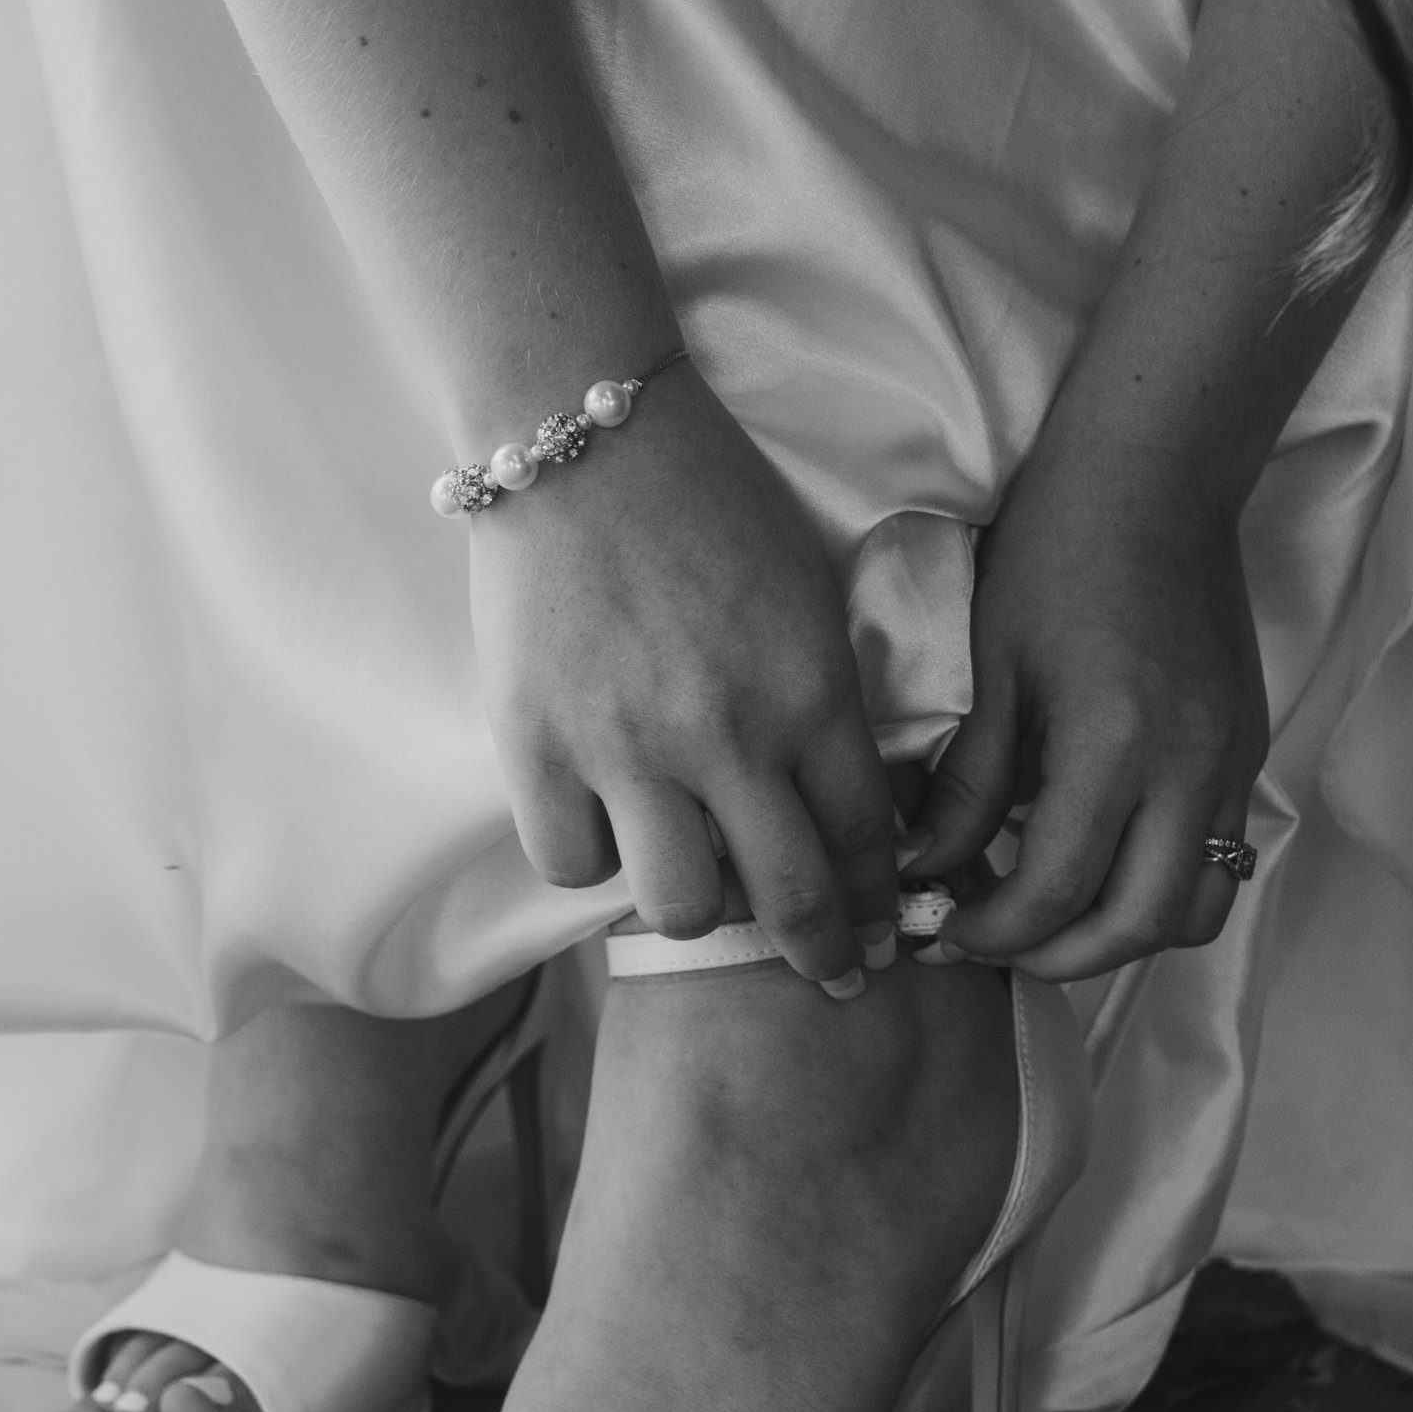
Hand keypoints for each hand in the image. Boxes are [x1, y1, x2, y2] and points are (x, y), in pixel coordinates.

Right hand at [470, 364, 900, 988]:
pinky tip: (603, 821)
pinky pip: (571, 865)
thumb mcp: (807, 597)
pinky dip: (592, 857)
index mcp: (811, 693)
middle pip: (790, 902)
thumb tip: (842, 813)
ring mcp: (625, 748)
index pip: (865, 842)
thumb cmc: (712, 505)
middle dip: (821, 956)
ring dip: (696, 907)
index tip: (877, 934)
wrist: (587, 438)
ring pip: (680, 908)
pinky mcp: (535, 745)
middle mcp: (727, 737)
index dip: (877, 904)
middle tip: (827, 974)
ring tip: (693, 877)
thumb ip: (825, 705)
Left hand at [903, 414, 1269, 982]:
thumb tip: (923, 867)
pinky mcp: (1246, 750)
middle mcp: (1192, 768)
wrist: (1157, 475)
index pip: (1056, 890)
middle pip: (1138, 926)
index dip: (992, 930)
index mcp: (1118, 744)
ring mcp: (1232, 762)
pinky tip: (1099, 860)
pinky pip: (1218, 858)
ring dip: (1122, 935)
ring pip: (1195, 909)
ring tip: (1051, 916)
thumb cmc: (1058, 552)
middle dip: (1058, 957)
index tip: (944, 927)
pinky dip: (1160, 887)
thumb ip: (966, 784)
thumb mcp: (992, 668)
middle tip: (992, 942)